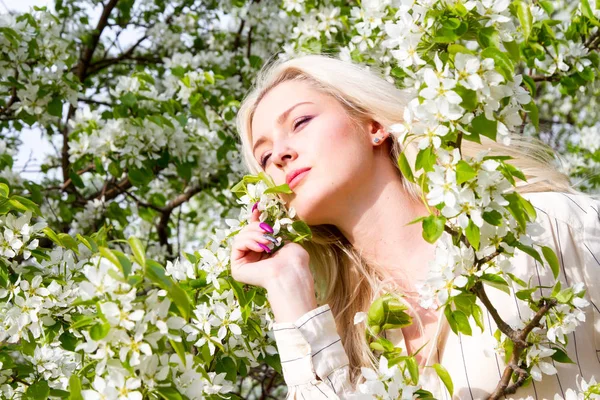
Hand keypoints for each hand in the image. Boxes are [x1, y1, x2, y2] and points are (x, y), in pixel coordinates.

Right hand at [230, 206, 317, 322]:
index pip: (253, 233)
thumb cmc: (293, 260)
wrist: (291, 274)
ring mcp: (244, 263)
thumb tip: (257, 213)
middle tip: (269, 231)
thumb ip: (269, 229)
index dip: (254, 220)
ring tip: (267, 242)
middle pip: (245, 232)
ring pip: (240, 237)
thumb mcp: (283, 238)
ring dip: (254, 235)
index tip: (258, 208)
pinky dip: (248, 242)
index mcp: (263, 252)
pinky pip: (236, 245)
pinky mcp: (237, 268)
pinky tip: (260, 248)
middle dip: (256, 227)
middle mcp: (252, 258)